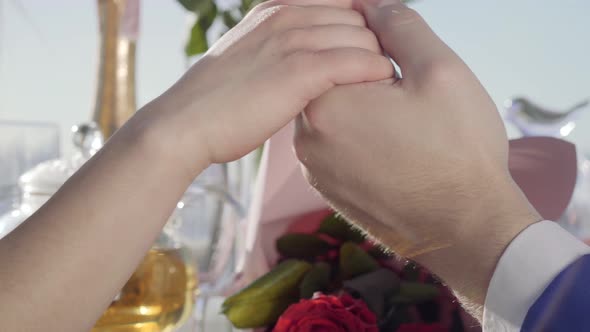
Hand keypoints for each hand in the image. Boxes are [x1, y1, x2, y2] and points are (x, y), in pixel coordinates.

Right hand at [139, 0, 392, 172]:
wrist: (185, 124)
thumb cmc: (217, 101)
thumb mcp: (250, 58)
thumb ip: (282, 48)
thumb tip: (311, 61)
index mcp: (277, 8)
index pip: (342, 3)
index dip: (365, 27)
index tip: (374, 52)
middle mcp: (288, 15)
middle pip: (359, 18)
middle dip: (378, 43)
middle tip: (387, 74)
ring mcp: (294, 39)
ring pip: (363, 37)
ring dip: (380, 60)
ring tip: (390, 87)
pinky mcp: (300, 71)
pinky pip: (357, 62)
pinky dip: (375, 73)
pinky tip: (381, 89)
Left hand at [294, 0, 540, 314]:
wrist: (467, 230)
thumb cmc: (459, 151)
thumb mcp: (440, 70)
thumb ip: (400, 25)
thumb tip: (372, 4)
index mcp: (325, 102)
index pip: (339, 48)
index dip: (381, 50)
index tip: (410, 72)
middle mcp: (305, 137)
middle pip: (334, 81)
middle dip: (370, 78)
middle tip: (412, 101)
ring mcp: (313, 168)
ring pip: (337, 115)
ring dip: (366, 109)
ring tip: (407, 129)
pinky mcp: (327, 190)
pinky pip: (338, 147)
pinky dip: (361, 139)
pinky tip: (396, 151)